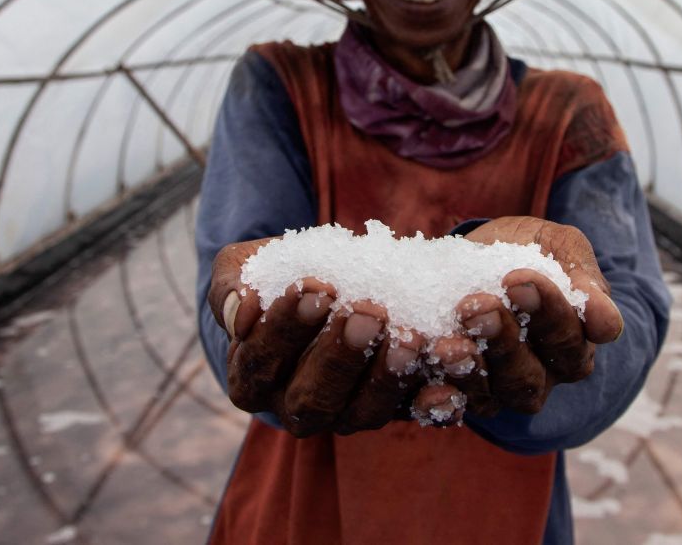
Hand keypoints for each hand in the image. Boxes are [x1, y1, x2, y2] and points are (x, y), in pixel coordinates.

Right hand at [207, 239, 425, 436]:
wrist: (329, 282)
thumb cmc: (277, 274)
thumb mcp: (246, 268)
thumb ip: (231, 287)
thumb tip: (242, 313)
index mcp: (251, 379)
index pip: (260, 363)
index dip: (286, 329)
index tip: (314, 287)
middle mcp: (296, 409)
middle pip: (313, 398)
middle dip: (340, 354)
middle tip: (368, 311)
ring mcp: (348, 414)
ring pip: (366, 411)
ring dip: (389, 376)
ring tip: (409, 334)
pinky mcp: (396, 409)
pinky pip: (416, 414)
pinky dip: (435, 401)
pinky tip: (451, 371)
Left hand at [429, 216, 623, 415]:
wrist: (473, 253)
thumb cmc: (527, 247)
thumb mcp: (557, 246)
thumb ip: (582, 277)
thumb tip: (607, 324)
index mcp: (573, 345)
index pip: (570, 340)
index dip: (548, 312)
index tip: (519, 279)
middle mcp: (540, 376)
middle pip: (528, 377)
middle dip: (503, 341)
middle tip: (477, 306)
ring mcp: (497, 390)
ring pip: (489, 395)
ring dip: (468, 370)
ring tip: (446, 342)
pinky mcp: (458, 393)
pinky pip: (450, 407)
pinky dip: (438, 400)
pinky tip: (425, 381)